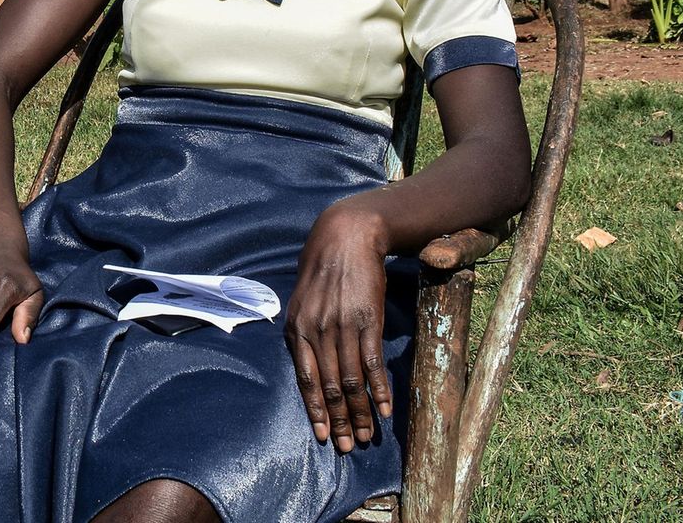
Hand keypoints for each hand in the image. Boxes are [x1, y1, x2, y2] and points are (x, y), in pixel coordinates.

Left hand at [285, 205, 392, 452]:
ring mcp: (343, 327)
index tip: (324, 436)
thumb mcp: (301, 300)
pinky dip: (379, 390)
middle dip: (340, 420)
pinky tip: (384, 409)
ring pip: (352, 380)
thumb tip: (307, 366)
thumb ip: (303, 333)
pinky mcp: (367, 320)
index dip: (315, 411)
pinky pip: (372, 363)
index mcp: (297, 329)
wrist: (346, 237)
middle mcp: (318, 331)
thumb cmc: (321, 270)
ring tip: (368, 435)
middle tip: (350, 447)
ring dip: (361, 412)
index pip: (307, 381)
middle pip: (331, 387)